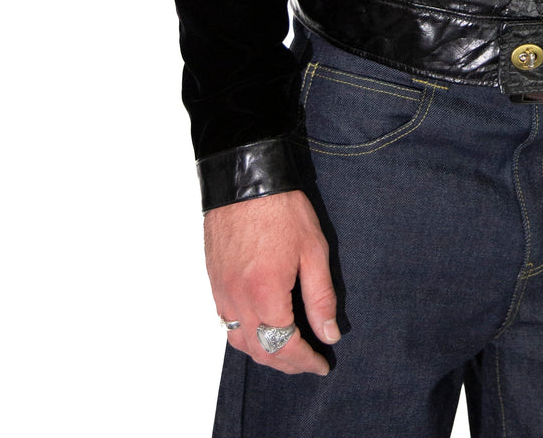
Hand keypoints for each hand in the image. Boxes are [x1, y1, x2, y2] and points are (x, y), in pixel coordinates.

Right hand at [204, 188, 340, 374]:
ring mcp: (222, 291)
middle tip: (308, 362)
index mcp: (266, 294)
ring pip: (238, 341)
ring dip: (263, 352)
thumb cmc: (281, 208)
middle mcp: (238, 299)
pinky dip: (245, 334)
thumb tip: (329, 333)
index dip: (305, 361)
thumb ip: (321, 297)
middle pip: (260, 350)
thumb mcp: (313, 250)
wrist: (245, 178)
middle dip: (286, 363)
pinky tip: (261, 326)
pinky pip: (226, 320)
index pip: (285, 346)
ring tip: (286, 350)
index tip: (322, 364)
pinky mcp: (214, 280)